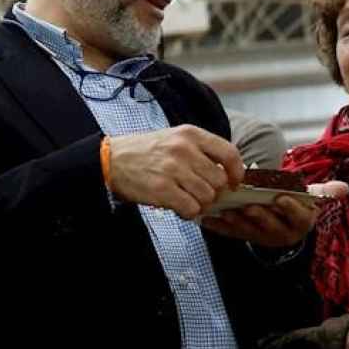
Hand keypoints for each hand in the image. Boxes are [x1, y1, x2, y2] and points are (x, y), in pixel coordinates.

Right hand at [106, 125, 242, 218]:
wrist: (112, 160)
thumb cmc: (145, 152)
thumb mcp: (174, 139)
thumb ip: (200, 151)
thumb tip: (225, 174)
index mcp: (191, 134)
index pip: (229, 153)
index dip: (236, 172)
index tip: (233, 182)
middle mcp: (184, 149)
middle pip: (219, 181)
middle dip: (214, 193)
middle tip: (202, 195)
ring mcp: (173, 169)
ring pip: (207, 197)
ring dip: (201, 204)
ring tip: (187, 200)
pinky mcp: (162, 189)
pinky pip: (191, 208)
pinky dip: (189, 213)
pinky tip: (179, 207)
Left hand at [201, 181, 347, 247]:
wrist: (279, 223)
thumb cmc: (294, 204)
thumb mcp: (309, 199)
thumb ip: (324, 192)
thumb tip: (345, 188)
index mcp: (301, 223)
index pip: (298, 217)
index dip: (290, 208)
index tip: (281, 197)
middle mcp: (281, 235)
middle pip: (270, 226)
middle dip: (259, 216)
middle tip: (249, 204)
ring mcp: (260, 238)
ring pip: (248, 231)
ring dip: (236, 222)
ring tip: (226, 210)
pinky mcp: (242, 237)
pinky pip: (229, 234)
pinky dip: (217, 226)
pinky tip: (207, 218)